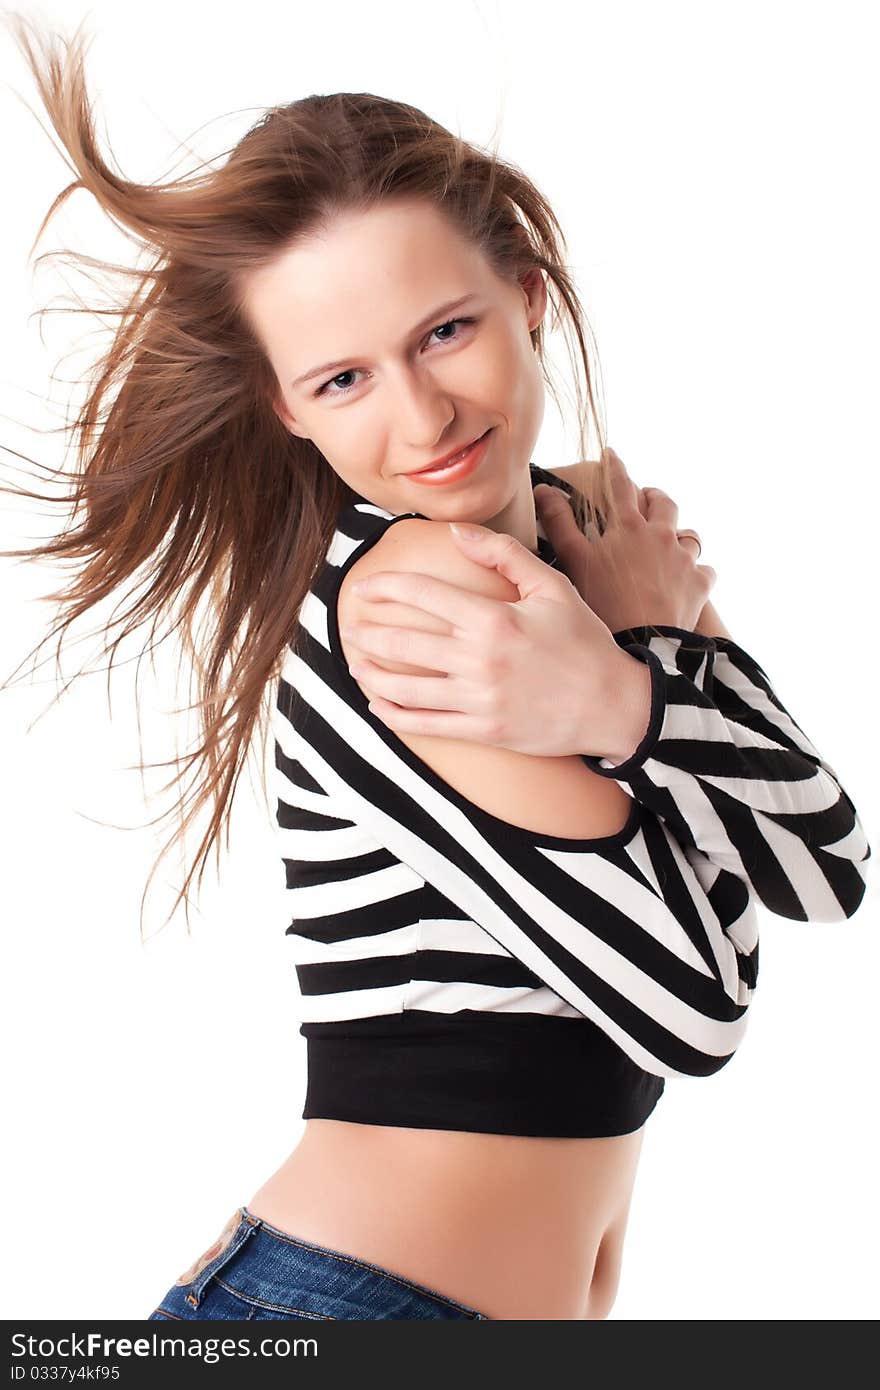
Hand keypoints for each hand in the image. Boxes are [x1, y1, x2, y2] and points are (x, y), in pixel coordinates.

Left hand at [344, 528, 650, 759]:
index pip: (423, 596)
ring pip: (406, 689)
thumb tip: (456, 532)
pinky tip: (377, 704)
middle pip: (404, 644)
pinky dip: (394, 716)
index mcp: (493, 620)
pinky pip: (426, 725)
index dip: (386, 588)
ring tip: (355, 662)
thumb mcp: (553, 587)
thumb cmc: (585, 642)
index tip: (362, 587)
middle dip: (368, 633)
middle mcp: (479, 661)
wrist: (615, 705)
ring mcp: (479, 700)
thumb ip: (503, 554)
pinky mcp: (483, 731)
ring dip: (372, 675)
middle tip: (350, 625)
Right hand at [534, 447, 716, 632]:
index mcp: (629, 526)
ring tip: (669, 543)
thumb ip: (560, 523)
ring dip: (678, 535)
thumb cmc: (604, 602)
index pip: (620, 485)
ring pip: (688, 535)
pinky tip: (686, 578)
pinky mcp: (700, 583)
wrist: (643, 641)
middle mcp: (661, 535)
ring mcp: (684, 559)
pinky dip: (695, 571)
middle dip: (653, 497)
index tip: (612, 454)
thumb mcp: (574, 560)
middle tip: (645, 499)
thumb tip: (544, 490)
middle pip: (663, 503)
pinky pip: (704, 569)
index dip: (615, 466)